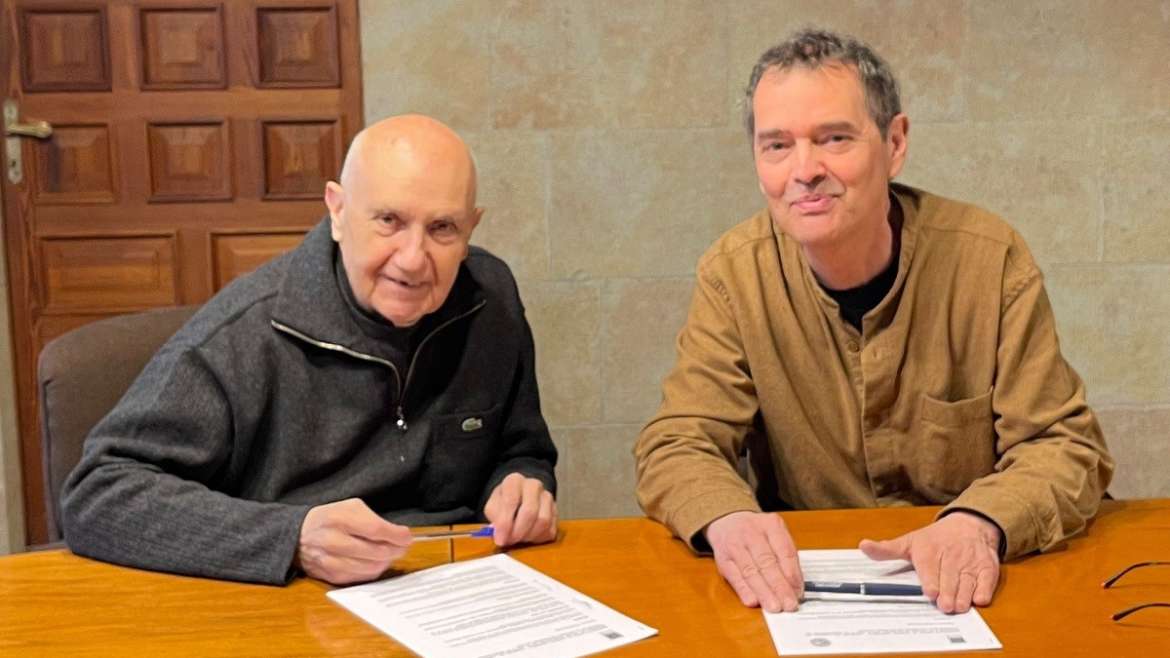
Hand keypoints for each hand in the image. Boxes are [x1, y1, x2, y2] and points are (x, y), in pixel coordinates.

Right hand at [296, 498, 411, 584]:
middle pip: (376, 552)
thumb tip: (398, 536)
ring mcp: (330, 561)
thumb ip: (374, 519)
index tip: (407, 536)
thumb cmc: (330, 519)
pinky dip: (373, 571)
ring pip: (370, 568)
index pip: (375, 529)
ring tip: (390, 554)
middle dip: (395, 550)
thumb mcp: (350, 507)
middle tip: (402, 546)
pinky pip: (360, 578)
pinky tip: (375, 562)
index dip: (396, 535)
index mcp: (339, 518)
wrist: (297, 536)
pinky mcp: (330, 576)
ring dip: (386, 562)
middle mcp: (332, 541)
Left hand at [483, 473, 556, 546]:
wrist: (520, 497)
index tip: (500, 539)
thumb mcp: (492, 506)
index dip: (505, 523)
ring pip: (543, 521)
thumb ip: (495, 518)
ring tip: (518, 538)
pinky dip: (538, 538)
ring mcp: (547, 498)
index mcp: (514, 481)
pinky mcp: (556, 512)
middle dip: (518, 532)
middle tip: (509, 541)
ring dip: (529, 536)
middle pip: (530, 511)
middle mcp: (533, 485)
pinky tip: (528, 536)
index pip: (511, 501)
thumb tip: (501, 534)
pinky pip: (550, 530)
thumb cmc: (504, 502)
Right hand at [704, 511, 802, 612]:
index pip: (785, 551)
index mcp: (771, 525)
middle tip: (789, 604)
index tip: (799, 592)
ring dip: (763, 592)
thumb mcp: (775, 534)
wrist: (727, 522)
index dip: (793, 574)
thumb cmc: (757, 533)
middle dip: (779, 587)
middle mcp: (751, 533)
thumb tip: (795, 587)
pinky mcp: (722, 560)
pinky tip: (753, 601)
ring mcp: (734, 546)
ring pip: (750, 572)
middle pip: (767, 562)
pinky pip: (734, 577)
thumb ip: (786, 557)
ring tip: (774, 607)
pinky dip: (744, 590)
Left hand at [859, 511, 1001, 613]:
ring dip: (964, 597)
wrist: (969, 524)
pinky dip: (983, 592)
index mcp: (929, 550)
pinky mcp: (988, 567)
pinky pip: (987, 582)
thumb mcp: (909, 542)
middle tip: (945, 606)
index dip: (931, 582)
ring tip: (958, 607)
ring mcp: (970, 562)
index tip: (930, 592)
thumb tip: (862, 546)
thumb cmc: (935, 539)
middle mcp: (951, 555)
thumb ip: (886, 550)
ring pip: (968, 583)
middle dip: (948, 594)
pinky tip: (976, 599)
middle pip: (950, 579)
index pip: (930, 568)